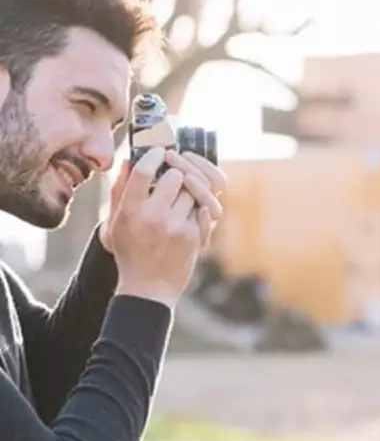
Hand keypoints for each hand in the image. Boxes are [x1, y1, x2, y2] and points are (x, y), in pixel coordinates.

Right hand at [101, 150, 224, 254]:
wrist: (148, 288)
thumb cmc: (129, 253)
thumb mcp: (115, 222)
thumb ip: (120, 191)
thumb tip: (130, 160)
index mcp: (130, 210)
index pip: (143, 171)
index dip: (153, 156)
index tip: (160, 152)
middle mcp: (154, 217)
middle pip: (175, 177)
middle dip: (177, 172)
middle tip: (175, 174)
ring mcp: (176, 227)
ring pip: (192, 192)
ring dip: (189, 189)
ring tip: (182, 194)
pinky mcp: (193, 237)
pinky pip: (203, 210)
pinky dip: (199, 207)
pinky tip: (192, 211)